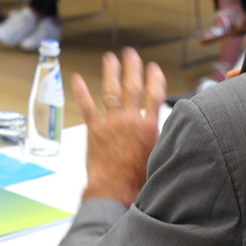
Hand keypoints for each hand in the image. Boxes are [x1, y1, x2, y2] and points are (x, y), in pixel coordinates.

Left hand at [74, 49, 167, 206]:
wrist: (115, 192)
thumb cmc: (137, 182)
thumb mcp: (159, 157)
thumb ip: (162, 139)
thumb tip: (169, 130)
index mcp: (149, 127)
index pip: (154, 95)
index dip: (155, 79)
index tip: (154, 68)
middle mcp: (130, 121)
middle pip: (132, 87)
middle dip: (132, 68)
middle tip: (131, 54)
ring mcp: (111, 124)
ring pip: (111, 91)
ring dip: (111, 73)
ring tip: (110, 58)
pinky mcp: (94, 130)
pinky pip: (86, 106)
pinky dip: (81, 91)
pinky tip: (76, 79)